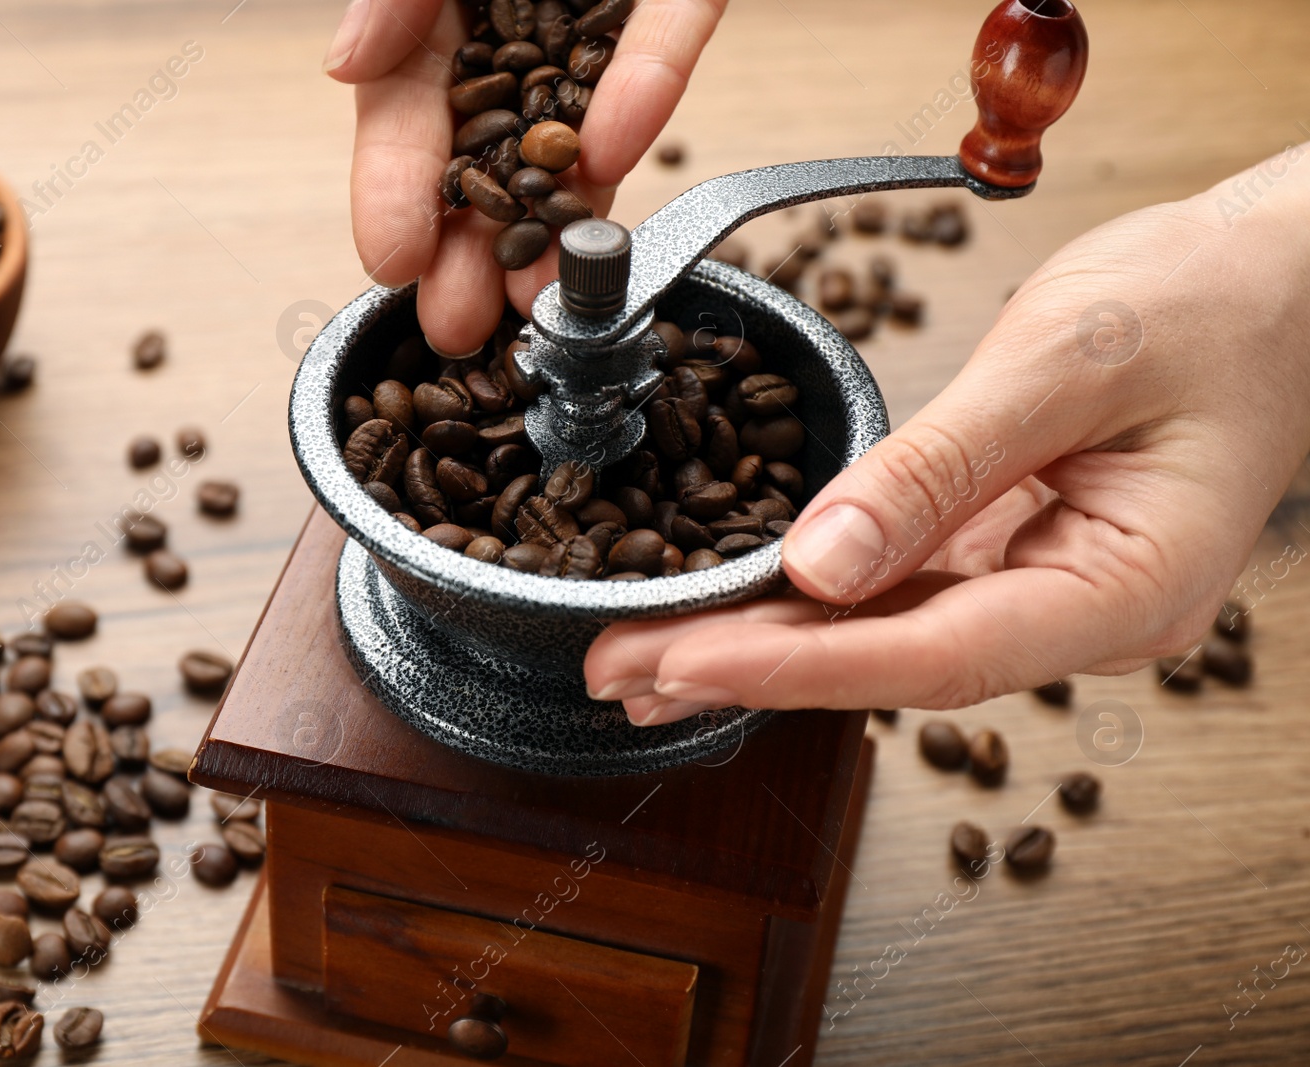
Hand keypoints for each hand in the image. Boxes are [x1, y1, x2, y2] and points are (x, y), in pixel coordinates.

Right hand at [324, 0, 726, 354]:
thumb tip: (345, 68)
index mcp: (441, 17)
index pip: (405, 112)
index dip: (396, 190)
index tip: (392, 263)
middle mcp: (519, 30)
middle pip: (495, 154)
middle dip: (477, 247)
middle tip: (463, 323)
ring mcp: (601, 20)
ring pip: (583, 128)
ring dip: (562, 216)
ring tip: (541, 294)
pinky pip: (670, 34)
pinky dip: (646, 90)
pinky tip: (614, 155)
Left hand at [585, 146, 1309, 723]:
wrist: (1273, 281)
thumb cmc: (1207, 305)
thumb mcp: (1064, 362)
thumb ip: (939, 467)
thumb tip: (816, 562)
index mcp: (1121, 589)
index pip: (930, 654)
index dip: (794, 666)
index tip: (681, 660)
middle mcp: (1081, 616)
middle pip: (891, 664)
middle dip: (749, 669)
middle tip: (619, 669)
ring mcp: (1048, 591)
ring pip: (886, 638)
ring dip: (766, 644)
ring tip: (648, 654)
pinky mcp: (1017, 556)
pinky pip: (903, 592)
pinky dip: (812, 601)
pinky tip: (737, 608)